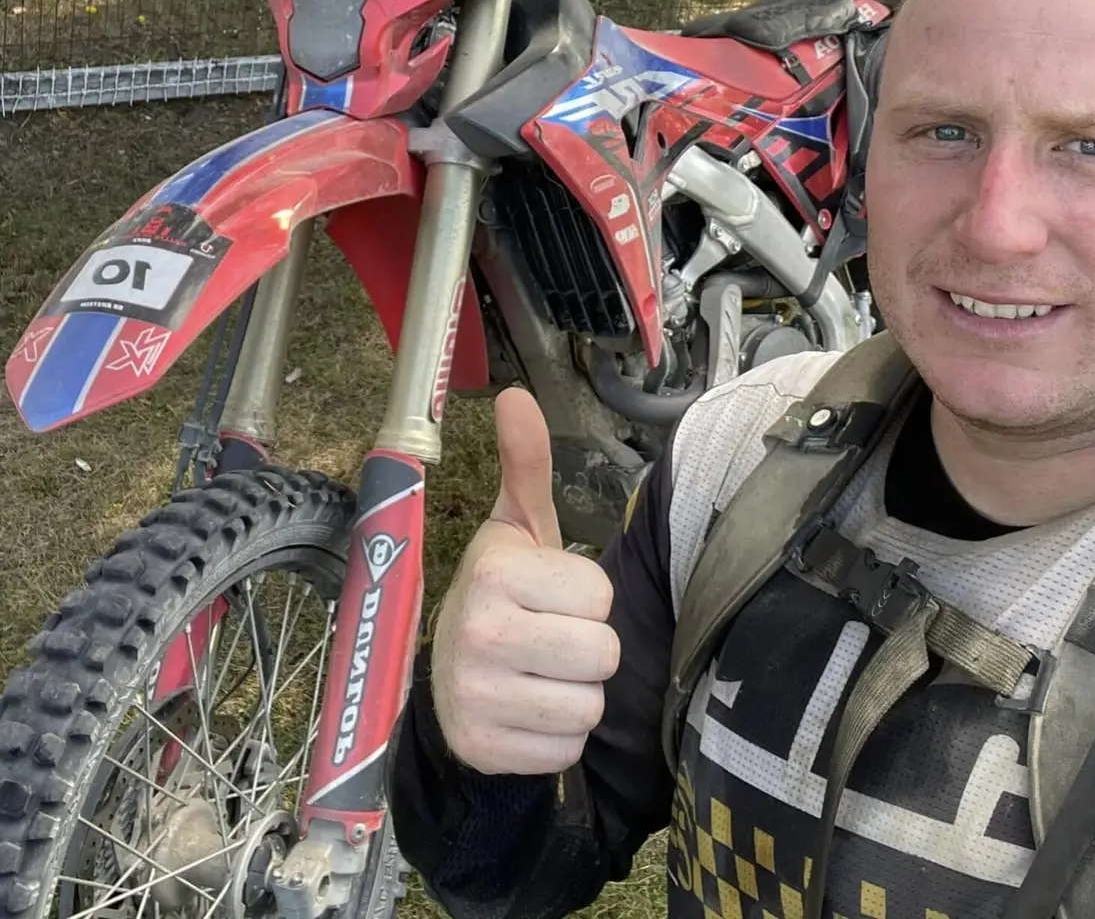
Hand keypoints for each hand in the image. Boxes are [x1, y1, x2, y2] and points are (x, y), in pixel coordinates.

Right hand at [431, 388, 620, 773]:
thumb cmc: (498, 594)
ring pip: (590, 706)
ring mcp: (480, 698)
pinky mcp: (486, 749)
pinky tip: (527, 711)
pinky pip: (568, 748)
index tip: (550, 595)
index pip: (599, 594)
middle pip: (602, 653)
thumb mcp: (514, 528)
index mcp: (495, 574)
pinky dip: (556, 736)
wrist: (441, 678)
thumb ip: (526, 464)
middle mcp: (482, 635)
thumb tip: (516, 395)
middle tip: (549, 638)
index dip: (584, 597)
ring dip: (575, 693)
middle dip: (586, 648)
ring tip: (539, 673)